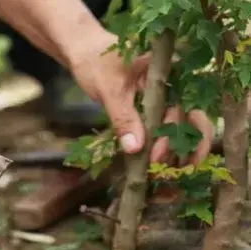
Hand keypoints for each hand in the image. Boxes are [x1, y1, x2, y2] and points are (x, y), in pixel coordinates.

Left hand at [69, 40, 213, 164]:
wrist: (82, 53)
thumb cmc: (96, 63)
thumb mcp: (109, 90)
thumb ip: (123, 117)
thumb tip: (136, 148)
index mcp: (169, 75)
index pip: (187, 108)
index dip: (180, 135)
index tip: (159, 156)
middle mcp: (171, 86)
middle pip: (189, 120)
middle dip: (182, 148)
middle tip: (169, 172)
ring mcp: (161, 98)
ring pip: (178, 127)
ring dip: (174, 150)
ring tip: (164, 173)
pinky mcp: (149, 109)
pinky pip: (160, 129)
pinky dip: (159, 146)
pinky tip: (156, 163)